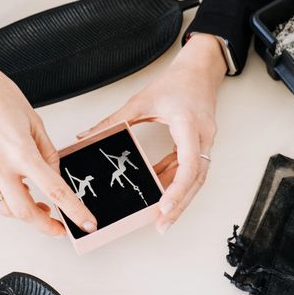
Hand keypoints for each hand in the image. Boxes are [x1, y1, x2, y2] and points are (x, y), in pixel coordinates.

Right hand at [0, 40, 96, 235]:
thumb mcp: (34, 121)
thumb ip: (47, 152)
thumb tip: (54, 174)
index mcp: (21, 152)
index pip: (54, 190)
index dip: (74, 211)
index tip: (86, 223)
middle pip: (25, 212)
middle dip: (46, 226)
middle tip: (61, 228)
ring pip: (6, 210)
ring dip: (26, 215)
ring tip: (42, 209)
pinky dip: (8, 203)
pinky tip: (20, 195)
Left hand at [78, 33, 225, 232]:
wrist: (200, 69)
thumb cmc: (176, 81)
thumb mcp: (141, 100)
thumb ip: (114, 121)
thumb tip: (88, 137)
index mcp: (189, 125)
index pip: (189, 164)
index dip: (177, 189)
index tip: (163, 207)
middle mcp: (202, 137)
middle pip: (196, 180)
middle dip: (180, 204)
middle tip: (162, 224)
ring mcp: (205, 142)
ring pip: (196, 178)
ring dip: (179, 197)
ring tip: (160, 216)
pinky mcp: (202, 144)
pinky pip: (192, 169)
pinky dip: (177, 181)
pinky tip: (161, 188)